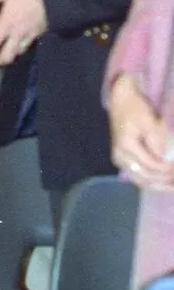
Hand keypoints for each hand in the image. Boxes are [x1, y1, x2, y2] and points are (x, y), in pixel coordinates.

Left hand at [0, 0, 46, 65]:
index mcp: (7, 24)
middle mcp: (19, 34)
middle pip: (7, 57)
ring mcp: (32, 35)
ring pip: (19, 53)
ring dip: (10, 54)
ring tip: (4, 48)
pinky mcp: (42, 32)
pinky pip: (29, 44)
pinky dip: (21, 46)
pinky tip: (18, 39)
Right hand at [109, 73, 173, 187]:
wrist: (120, 102)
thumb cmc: (135, 109)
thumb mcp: (148, 121)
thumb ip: (157, 141)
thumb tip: (165, 158)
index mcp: (126, 147)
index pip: (151, 165)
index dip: (168, 169)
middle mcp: (120, 158)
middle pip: (146, 177)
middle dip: (165, 180)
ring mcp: (120, 161)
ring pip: (141, 181)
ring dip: (159, 186)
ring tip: (173, 187)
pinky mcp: (123, 162)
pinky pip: (138, 177)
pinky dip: (152, 182)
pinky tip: (163, 185)